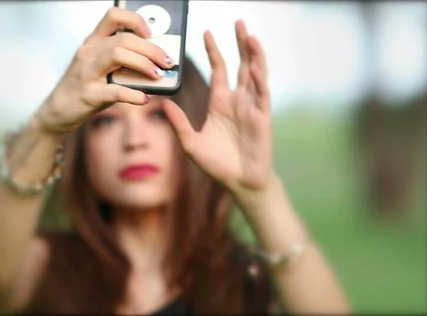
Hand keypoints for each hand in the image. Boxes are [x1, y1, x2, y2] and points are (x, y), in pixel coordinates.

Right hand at [34, 7, 174, 134]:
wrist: (58, 111)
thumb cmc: (84, 87)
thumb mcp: (99, 67)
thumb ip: (121, 60)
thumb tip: (155, 62)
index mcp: (93, 42)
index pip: (113, 16)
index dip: (135, 20)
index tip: (151, 33)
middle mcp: (88, 52)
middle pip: (124, 39)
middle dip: (151, 49)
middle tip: (167, 61)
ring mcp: (87, 72)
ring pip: (118, 55)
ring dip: (144, 64)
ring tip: (158, 75)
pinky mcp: (89, 94)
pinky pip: (116, 91)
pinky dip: (134, 95)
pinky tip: (144, 98)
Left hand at [164, 21, 272, 194]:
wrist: (238, 182)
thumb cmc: (217, 164)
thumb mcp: (191, 143)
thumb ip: (179, 123)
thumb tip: (164, 104)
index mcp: (220, 103)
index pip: (219, 70)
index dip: (214, 51)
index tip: (207, 31)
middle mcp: (238, 101)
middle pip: (240, 64)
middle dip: (240, 43)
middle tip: (239, 22)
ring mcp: (251, 108)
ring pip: (255, 75)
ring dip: (254, 56)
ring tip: (250, 36)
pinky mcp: (262, 118)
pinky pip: (261, 96)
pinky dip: (257, 81)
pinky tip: (252, 69)